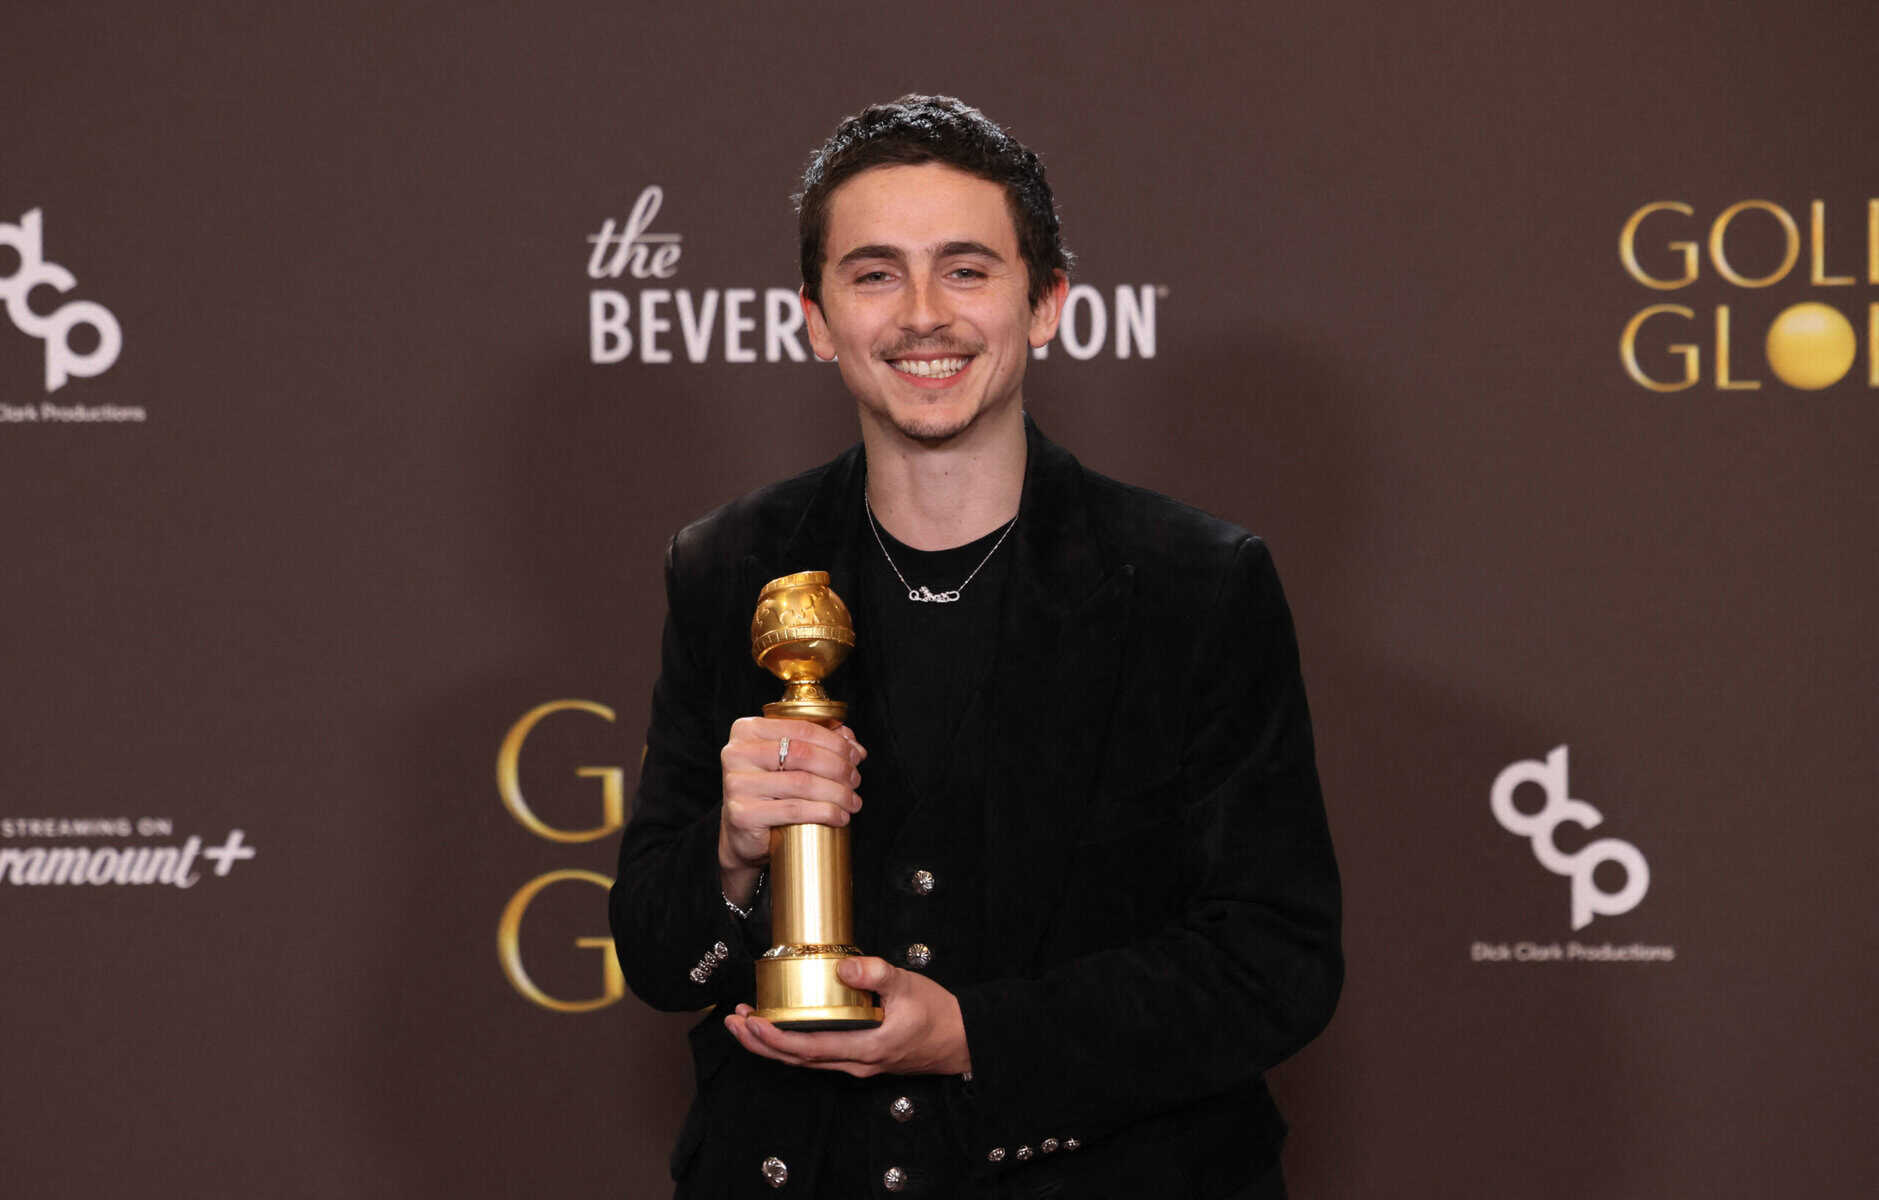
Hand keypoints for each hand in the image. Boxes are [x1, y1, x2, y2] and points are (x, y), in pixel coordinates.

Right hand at [719, 717, 865, 902]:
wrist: (742, 834)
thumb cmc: (769, 791)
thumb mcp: (789, 761)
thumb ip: (819, 745)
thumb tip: (854, 745)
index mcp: (747, 731)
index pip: (802, 728)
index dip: (836, 742)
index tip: (856, 756)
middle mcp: (737, 753)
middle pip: (803, 754)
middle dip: (839, 767)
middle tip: (855, 780)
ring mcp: (737, 784)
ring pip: (803, 783)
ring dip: (837, 793)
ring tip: (852, 801)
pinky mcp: (744, 814)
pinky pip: (795, 810)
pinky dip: (825, 812)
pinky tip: (840, 816)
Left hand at [724, 956, 972, 1077]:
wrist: (962, 1039)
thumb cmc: (937, 1014)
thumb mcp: (909, 986)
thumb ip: (876, 974)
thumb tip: (843, 967)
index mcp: (865, 1048)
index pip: (809, 1049)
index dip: (775, 1039)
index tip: (752, 1022)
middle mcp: (855, 1062)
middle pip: (797, 1059)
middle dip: (760, 1042)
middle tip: (733, 1021)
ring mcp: (857, 1063)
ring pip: (805, 1059)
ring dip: (772, 1044)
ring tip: (745, 1024)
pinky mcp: (859, 1057)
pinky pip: (818, 1054)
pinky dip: (793, 1043)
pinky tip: (782, 1027)